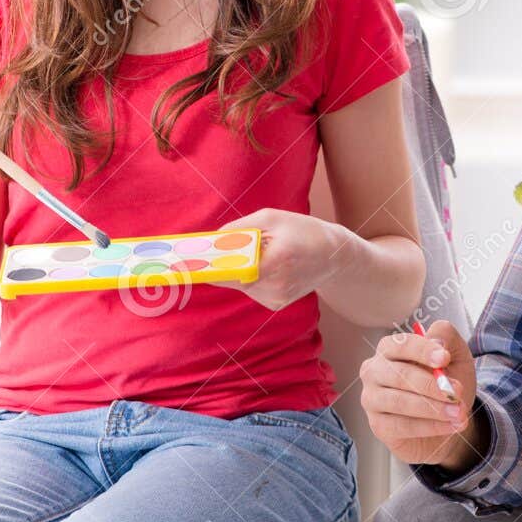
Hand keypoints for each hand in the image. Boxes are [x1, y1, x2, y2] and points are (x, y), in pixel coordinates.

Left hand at [212, 208, 342, 310]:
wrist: (335, 256)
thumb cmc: (303, 231)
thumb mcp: (272, 217)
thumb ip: (240, 227)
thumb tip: (213, 239)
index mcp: (278, 259)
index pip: (234, 269)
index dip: (209, 267)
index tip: (187, 264)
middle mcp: (276, 284)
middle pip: (232, 277)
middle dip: (218, 264)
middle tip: (199, 254)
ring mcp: (276, 298)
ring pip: (239, 283)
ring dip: (237, 269)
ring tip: (258, 251)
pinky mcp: (275, 304)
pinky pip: (250, 289)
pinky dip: (249, 276)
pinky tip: (267, 265)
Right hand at [360, 320, 480, 469]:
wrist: (448, 419)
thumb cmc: (446, 383)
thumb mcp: (456, 355)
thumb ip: (446, 337)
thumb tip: (435, 339)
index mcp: (390, 348)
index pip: (400, 344)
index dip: (422, 350)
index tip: (444, 358)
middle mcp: (374, 371)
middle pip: (398, 374)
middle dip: (431, 384)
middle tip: (456, 392)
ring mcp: (372, 399)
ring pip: (399, 402)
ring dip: (433, 408)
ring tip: (458, 412)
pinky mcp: (379, 425)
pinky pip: (402, 426)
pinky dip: (430, 426)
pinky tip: (450, 425)